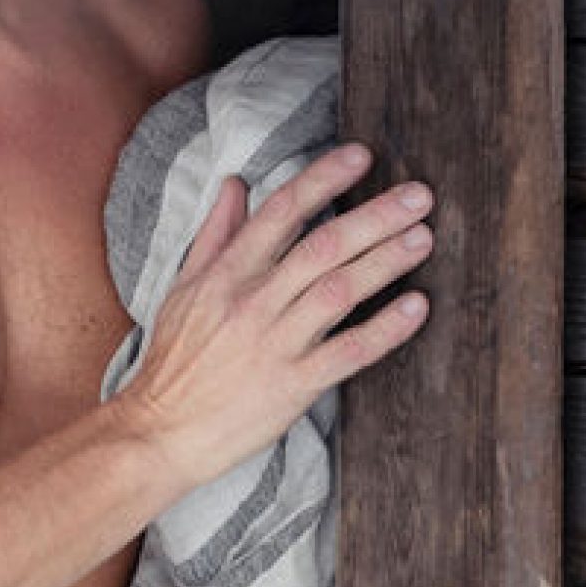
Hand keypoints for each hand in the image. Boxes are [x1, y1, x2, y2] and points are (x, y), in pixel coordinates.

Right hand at [114, 142, 431, 488]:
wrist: (161, 429)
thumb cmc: (174, 359)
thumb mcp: (183, 287)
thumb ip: (215, 234)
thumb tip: (235, 184)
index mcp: (226, 274)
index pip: (281, 212)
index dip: (323, 180)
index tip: (360, 157)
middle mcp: (253, 302)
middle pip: (323, 246)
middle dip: (375, 216)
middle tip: (419, 196)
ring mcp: (275, 344)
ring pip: (339, 291)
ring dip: (386, 262)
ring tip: (423, 237)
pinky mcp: (294, 386)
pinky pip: (349, 352)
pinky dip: (385, 329)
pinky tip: (416, 307)